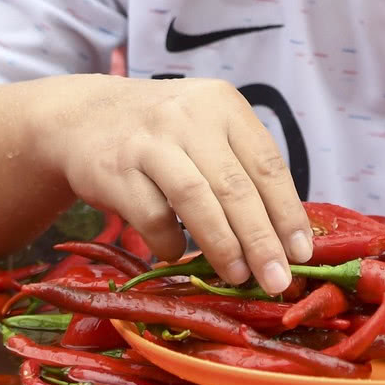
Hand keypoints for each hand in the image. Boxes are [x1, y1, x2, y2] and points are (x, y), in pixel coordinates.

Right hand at [35, 76, 310, 292]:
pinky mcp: (114, 168)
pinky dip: (169, 242)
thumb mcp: (206, 129)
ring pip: (196, 199)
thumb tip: (283, 239)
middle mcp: (189, 115)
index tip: (302, 252)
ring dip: (222, 245)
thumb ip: (241, 170)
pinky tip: (175, 254)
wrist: (83, 118)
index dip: (288, 211)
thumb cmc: (162, 133)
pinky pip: (151, 215)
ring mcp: (149, 140)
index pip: (267, 163)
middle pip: (235, 186)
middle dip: (261, 240)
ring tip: (237, 276)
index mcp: (223, 104)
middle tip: (277, 280)